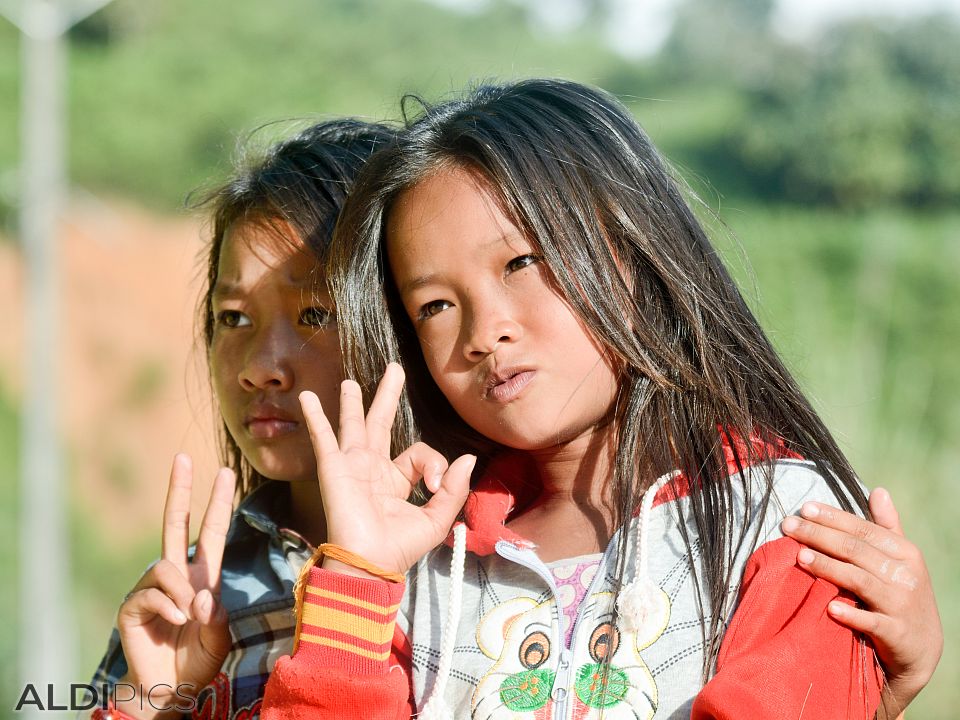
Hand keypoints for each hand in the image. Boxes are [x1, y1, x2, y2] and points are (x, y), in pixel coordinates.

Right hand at [115, 454, 235, 718]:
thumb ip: (217, 617)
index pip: (212, 531)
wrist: (170, 689)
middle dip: (179, 489)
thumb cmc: (198, 659)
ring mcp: (152, 588)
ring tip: (190, 617)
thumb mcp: (219, 637)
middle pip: (175, 523)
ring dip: (183, 591)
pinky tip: (176, 624)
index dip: (218, 503)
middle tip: (182, 456)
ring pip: (166, 566)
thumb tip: (202, 595)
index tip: (226, 473)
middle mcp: (176, 575)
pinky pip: (152, 593)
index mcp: (202, 576)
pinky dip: (169, 608)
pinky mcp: (132, 606)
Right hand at [299, 362, 474, 576]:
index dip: (432, 462)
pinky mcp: (334, 468)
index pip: (418, 453)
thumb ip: (453, 488)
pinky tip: (307, 397)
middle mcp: (373, 469)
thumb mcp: (437, 519)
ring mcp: (351, 466)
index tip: (434, 483)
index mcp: (396, 481)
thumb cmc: (400, 547)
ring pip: (353, 425)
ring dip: (351, 402)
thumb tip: (468, 458)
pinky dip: (315, 417)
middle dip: (387, 396)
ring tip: (349, 382)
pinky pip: (324, 437)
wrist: (369, 563)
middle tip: (394, 369)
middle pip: (381, 423)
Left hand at [780, 488, 942, 719]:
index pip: (862, 529)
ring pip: (860, 580)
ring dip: (829, 567)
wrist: (922, 648)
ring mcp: (901, 605)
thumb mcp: (901, 559)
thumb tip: (879, 490)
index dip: (832, 517)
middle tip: (788, 526)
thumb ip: (887, 526)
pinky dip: (851, 614)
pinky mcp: (896, 633)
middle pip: (855, 550)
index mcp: (904, 552)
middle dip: (819, 535)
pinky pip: (871, 621)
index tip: (803, 507)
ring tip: (799, 557)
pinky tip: (828, 608)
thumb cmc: (902, 594)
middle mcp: (905, 575)